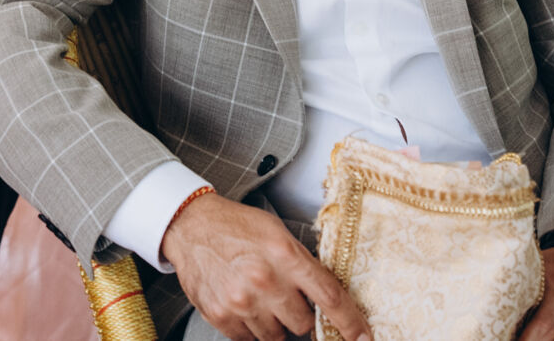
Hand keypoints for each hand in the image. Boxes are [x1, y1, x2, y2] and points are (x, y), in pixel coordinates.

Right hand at [160, 192, 370, 340]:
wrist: (190, 225)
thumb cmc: (235, 226)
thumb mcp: (277, 233)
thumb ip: (302, 264)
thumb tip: (327, 296)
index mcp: (285, 255)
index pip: (329, 298)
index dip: (350, 323)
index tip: (363, 337)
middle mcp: (265, 280)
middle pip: (303, 324)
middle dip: (298, 315)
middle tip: (284, 297)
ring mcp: (242, 301)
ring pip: (276, 337)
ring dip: (274, 323)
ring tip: (260, 298)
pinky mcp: (221, 316)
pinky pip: (249, 340)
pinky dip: (251, 328)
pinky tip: (243, 304)